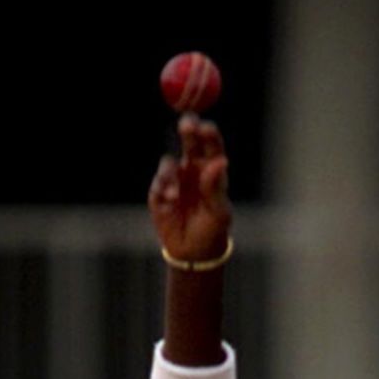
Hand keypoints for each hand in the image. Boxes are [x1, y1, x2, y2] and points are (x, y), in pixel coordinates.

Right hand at [149, 115, 229, 262]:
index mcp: (211, 169)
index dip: (208, 133)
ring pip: (169, 162)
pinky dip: (163, 190)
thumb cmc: (212, 230)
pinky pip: (158, 184)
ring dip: (170, 173)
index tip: (206, 128)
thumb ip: (216, 187)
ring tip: (174, 195)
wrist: (193, 253)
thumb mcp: (219, 212)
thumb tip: (220, 161)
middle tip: (186, 125)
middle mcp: (192, 168)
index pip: (211, 144)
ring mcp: (175, 179)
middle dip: (188, 129)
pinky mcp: (159, 193)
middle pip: (189, 140)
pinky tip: (169, 203)